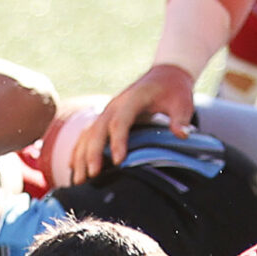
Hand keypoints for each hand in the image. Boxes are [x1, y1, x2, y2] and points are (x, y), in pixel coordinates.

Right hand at [67, 62, 199, 184]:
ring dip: (81, 155)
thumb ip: (181, 118)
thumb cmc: (174, 91)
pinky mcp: (105, 118)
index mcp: (133, 99)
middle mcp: (115, 105)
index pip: (120, 121)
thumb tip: (183, 134)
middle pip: (98, 129)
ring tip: (79, 180)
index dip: (117, 141)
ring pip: (88, 134)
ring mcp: (107, 111)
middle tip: (92, 176)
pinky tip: (73, 167)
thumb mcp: (183, 102)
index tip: (118, 161)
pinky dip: (79, 150)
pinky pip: (87, 135)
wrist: (164, 75)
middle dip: (93, 153)